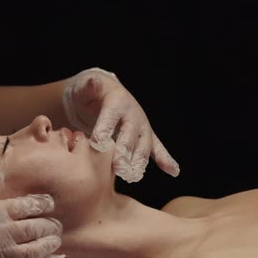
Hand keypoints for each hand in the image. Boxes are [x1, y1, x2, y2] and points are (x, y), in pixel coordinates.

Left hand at [62, 67, 179, 182]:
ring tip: (133, 176)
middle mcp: (133, 113)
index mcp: (117, 101)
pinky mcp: (145, 136)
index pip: (111, 116)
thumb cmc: (89, 94)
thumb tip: (93, 81)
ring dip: (139, 161)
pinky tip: (173, 171)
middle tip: (118, 167)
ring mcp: (141, 126)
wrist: (102, 95)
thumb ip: (88, 86)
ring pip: (143, 145)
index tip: (98, 143)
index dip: (105, 128)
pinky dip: (165, 159)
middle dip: (125, 151)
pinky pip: (156, 149)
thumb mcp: (84, 88)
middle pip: (130, 134)